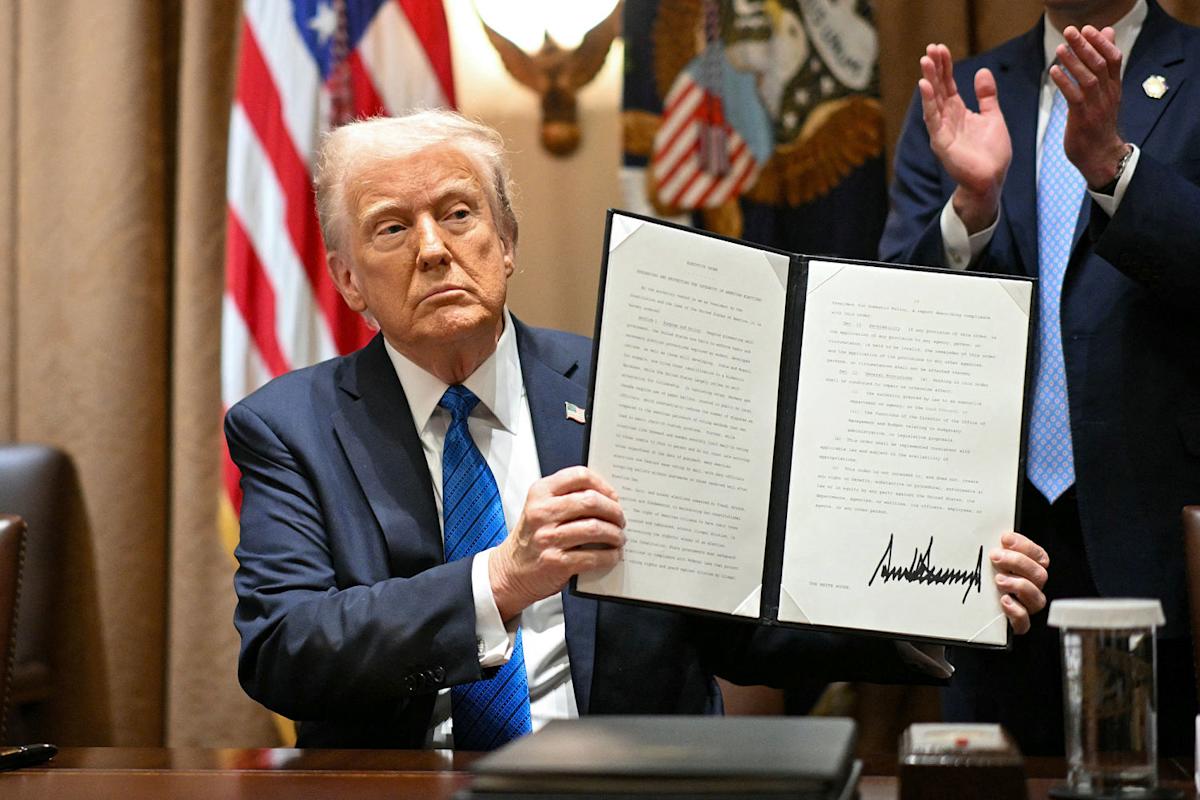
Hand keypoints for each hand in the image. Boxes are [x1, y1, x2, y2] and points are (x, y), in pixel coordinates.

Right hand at [490, 466, 625, 620]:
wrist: (510, 571)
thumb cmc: (531, 539)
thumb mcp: (540, 508)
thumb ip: (566, 499)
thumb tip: (608, 499)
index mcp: (540, 493)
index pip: (579, 476)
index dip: (603, 485)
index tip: (613, 496)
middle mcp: (542, 512)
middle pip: (591, 501)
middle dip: (614, 511)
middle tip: (620, 519)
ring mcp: (548, 537)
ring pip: (594, 528)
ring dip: (615, 534)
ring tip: (618, 538)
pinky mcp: (555, 562)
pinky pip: (592, 556)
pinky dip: (609, 556)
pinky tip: (612, 555)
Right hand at [918, 43, 1011, 232]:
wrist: (991, 179)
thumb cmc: (992, 153)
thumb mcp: (993, 117)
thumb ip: (986, 96)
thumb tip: (982, 71)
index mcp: (958, 112)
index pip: (948, 84)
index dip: (945, 67)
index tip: (941, 49)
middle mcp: (946, 119)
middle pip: (938, 88)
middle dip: (934, 68)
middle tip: (930, 48)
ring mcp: (942, 130)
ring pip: (933, 100)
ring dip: (928, 80)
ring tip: (925, 61)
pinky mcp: (940, 142)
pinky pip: (932, 119)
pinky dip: (928, 102)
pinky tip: (925, 86)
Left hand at [989, 532, 1048, 633]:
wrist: (973, 611)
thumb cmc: (985, 581)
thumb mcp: (990, 562)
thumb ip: (998, 549)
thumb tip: (998, 535)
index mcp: (1028, 571)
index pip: (1039, 556)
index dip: (1025, 546)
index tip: (1006, 539)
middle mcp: (1032, 588)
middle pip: (1040, 575)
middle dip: (1018, 562)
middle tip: (996, 557)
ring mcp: (1026, 607)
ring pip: (1037, 598)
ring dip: (1018, 585)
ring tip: (999, 579)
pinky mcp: (1017, 624)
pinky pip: (1024, 622)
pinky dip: (1016, 611)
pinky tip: (1004, 601)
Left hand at [1052, 25, 1128, 187]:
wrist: (1102, 157)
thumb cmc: (1099, 124)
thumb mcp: (1106, 95)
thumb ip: (1105, 69)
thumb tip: (1108, 37)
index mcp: (1114, 88)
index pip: (1114, 58)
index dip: (1101, 42)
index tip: (1088, 28)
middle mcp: (1108, 95)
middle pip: (1100, 64)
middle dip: (1086, 45)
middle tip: (1071, 31)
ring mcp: (1096, 107)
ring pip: (1089, 79)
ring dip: (1074, 62)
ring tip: (1061, 48)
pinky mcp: (1083, 119)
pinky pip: (1074, 97)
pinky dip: (1065, 82)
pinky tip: (1054, 71)